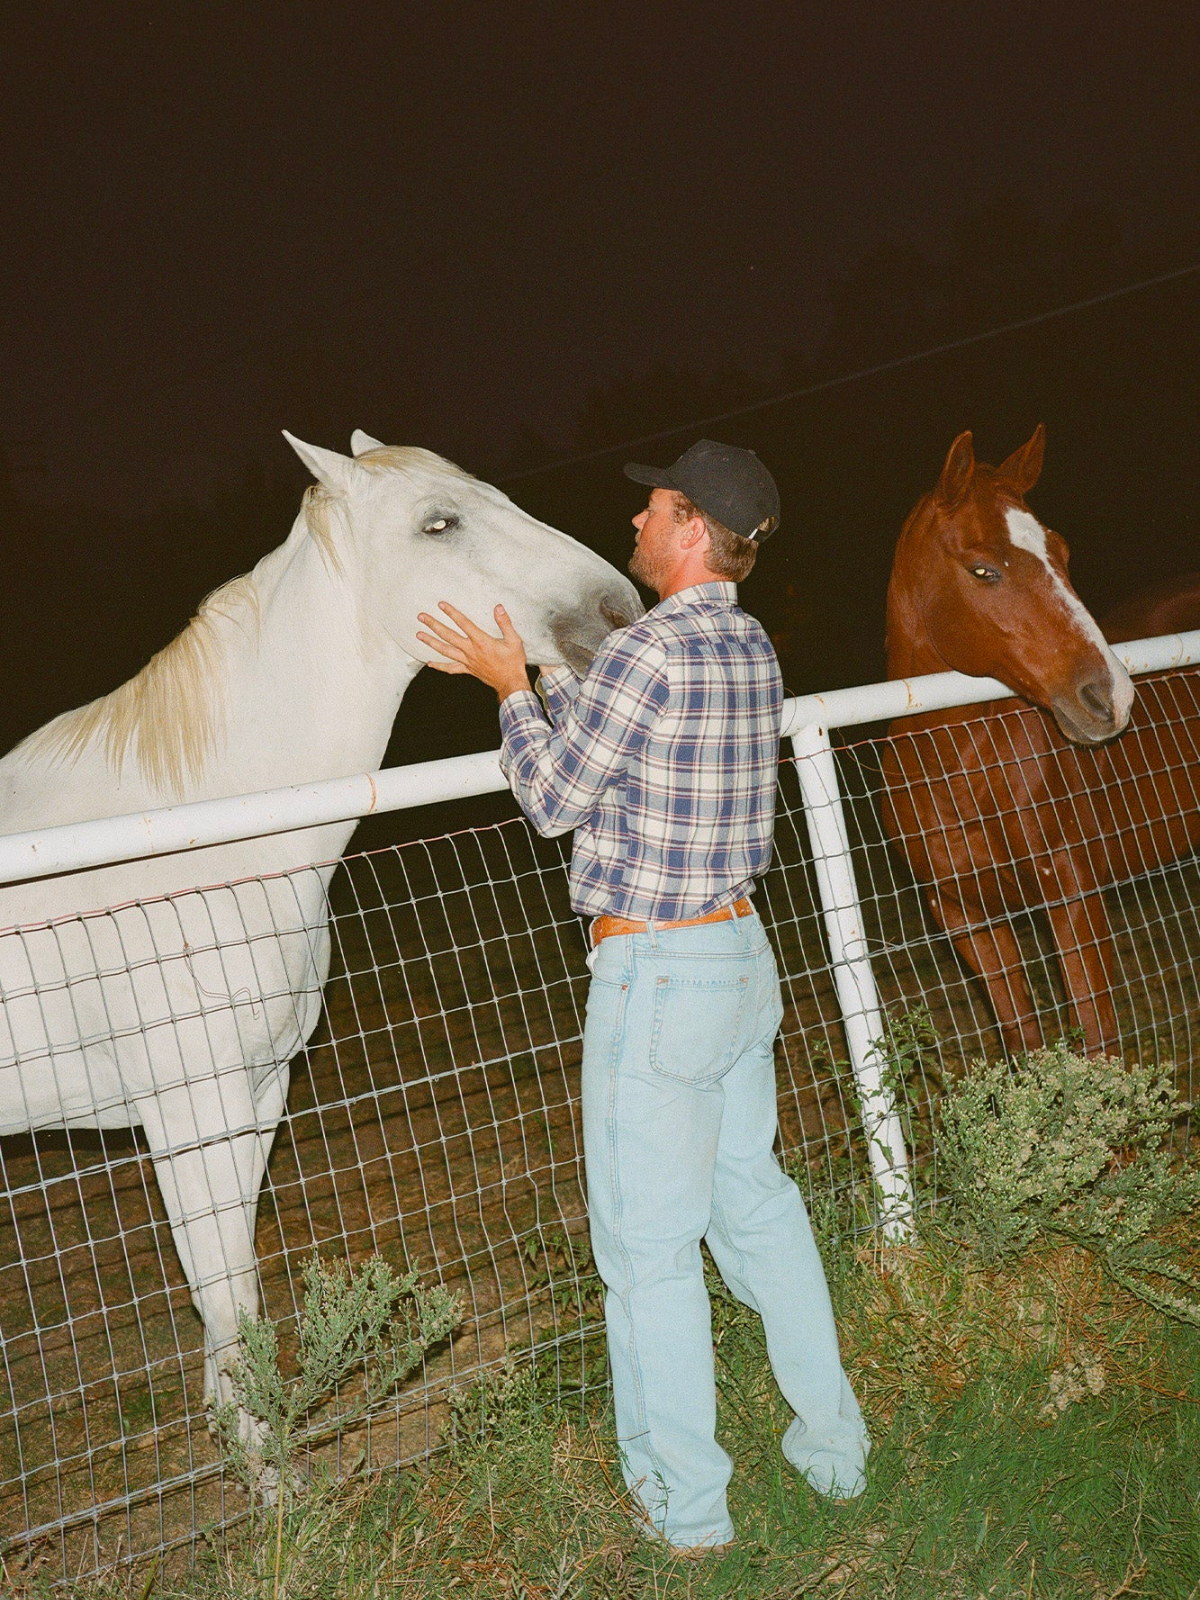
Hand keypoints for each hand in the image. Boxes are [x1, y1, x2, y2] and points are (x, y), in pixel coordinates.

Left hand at [415, 602, 530, 700]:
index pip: (463, 623)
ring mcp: (467, 661)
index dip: (452, 613)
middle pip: (448, 635)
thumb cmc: (513, 663)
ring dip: (431, 642)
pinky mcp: (467, 670)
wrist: (511, 684)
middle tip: (421, 617)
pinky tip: (430, 663)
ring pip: (445, 650)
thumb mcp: (514, 641)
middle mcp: (470, 651)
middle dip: (434, 625)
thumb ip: (505, 623)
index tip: (441, 605)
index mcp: (481, 641)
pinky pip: (450, 668)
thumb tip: (498, 608)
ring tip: (419, 635)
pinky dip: (439, 666)